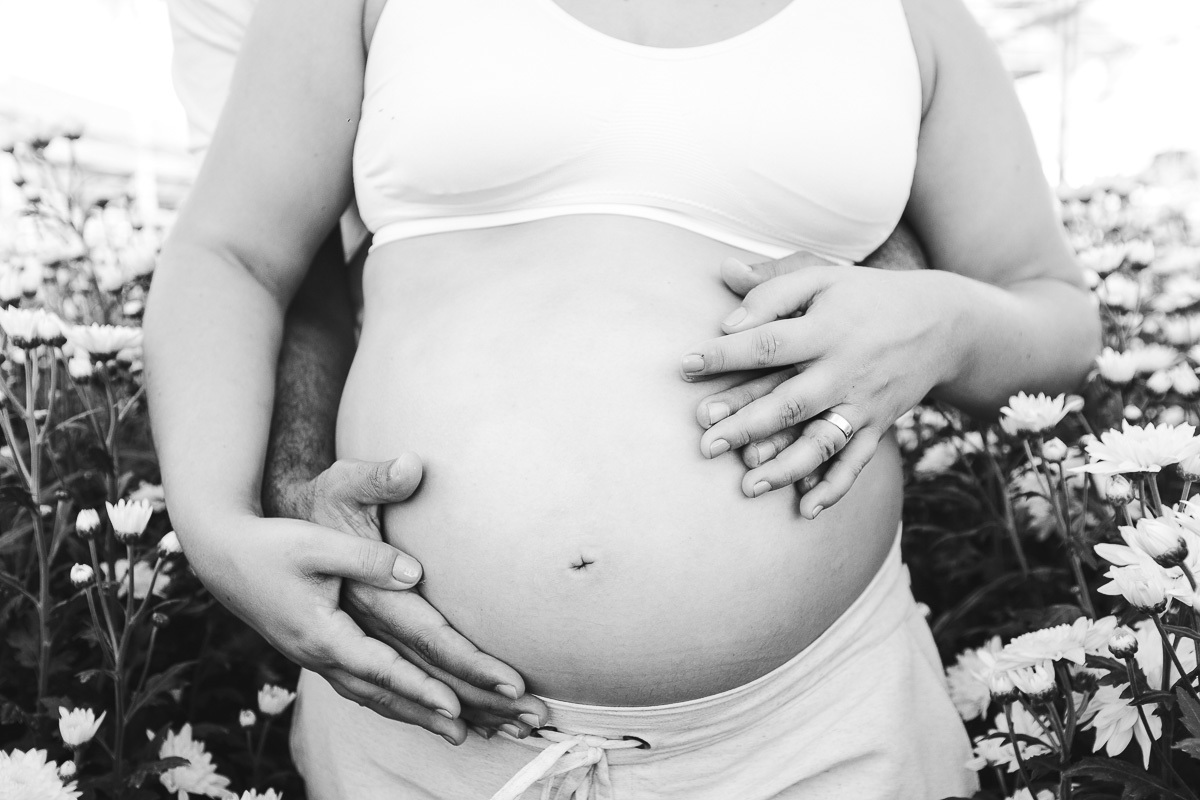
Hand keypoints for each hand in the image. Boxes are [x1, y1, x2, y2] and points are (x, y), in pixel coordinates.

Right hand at [178, 509, 473, 743]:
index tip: (455, 705)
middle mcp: (319, 656)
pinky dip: (390, 700)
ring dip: (412, 714)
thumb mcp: (318, 544)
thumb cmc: (272, 545)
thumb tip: (415, 573)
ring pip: (370, 696)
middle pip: (381, 695)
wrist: (222, 554)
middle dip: (427, 715)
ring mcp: (316, 658)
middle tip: (469, 734)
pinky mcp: (316, 650)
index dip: (420, 688)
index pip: (381, 669)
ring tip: (453, 730)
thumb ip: (367, 558)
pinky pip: (360, 686)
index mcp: (322, 635)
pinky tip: (409, 706)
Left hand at [702, 231, 927, 476]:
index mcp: (825, 330)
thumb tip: (725, 277)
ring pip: (821, 441)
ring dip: (785, 466)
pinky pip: (856, 462)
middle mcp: (843, 370)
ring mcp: (862, 403)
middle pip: (789, 402)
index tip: (685, 365)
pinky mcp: (877, 425)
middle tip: (705, 443)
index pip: (768, 343)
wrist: (942, 323)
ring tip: (747, 484)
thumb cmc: (866, 297)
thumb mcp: (823, 277)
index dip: (725, 354)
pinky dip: (834, 487)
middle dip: (746, 425)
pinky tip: (805, 508)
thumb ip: (773, 283)